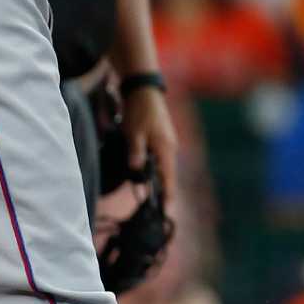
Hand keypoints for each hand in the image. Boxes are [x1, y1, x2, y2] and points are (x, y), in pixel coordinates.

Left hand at [122, 84, 178, 203]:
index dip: (168, 197)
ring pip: (164, 168)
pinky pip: (161, 160)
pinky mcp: (163, 140)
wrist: (144, 90)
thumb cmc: (139, 111)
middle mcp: (170, 148)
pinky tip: (149, 176)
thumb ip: (136, 153)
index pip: (168, 178)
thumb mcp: (133, 133)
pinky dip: (156, 170)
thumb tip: (137, 171)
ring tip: (154, 198)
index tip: (168, 213)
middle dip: (164, 193)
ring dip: (158, 181)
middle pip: (168, 176)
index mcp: (166, 148)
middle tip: (159, 211)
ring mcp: (168, 144)